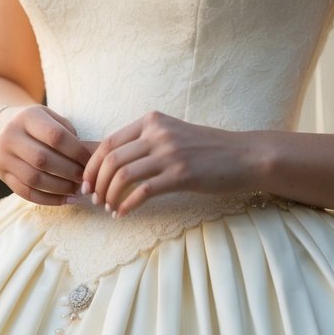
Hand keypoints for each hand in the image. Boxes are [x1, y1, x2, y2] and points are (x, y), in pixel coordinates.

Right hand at [0, 105, 94, 205]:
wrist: (2, 127)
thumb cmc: (36, 123)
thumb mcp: (49, 116)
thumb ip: (66, 130)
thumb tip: (85, 155)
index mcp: (27, 117)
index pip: (55, 136)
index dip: (76, 151)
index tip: (90, 160)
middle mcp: (11, 136)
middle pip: (43, 159)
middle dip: (69, 171)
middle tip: (84, 178)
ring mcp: (4, 157)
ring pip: (34, 179)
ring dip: (60, 188)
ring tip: (76, 189)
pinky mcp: (2, 174)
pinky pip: (26, 192)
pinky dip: (48, 199)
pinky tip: (66, 200)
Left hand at [81, 111, 261, 217]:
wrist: (246, 155)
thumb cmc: (209, 149)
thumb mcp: (174, 135)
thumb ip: (147, 142)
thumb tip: (113, 162)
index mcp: (153, 120)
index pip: (109, 142)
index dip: (92, 166)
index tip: (87, 183)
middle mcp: (158, 132)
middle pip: (111, 159)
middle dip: (96, 183)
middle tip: (94, 200)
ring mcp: (170, 153)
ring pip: (123, 175)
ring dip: (109, 196)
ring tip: (109, 208)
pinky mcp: (182, 174)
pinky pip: (142, 192)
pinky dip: (127, 205)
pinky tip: (124, 214)